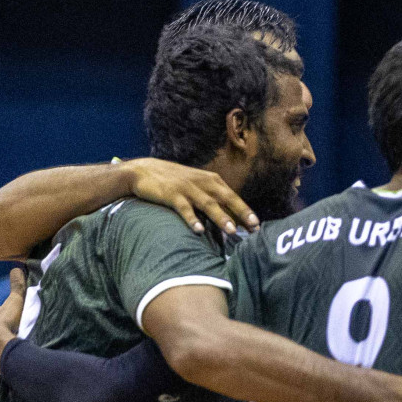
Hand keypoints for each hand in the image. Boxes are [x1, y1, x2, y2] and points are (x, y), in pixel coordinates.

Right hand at [126, 157, 258, 235]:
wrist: (143, 170)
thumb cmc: (175, 181)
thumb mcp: (197, 185)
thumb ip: (214, 198)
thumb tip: (233, 218)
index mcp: (211, 180)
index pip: (233, 197)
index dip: (246, 211)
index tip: (258, 225)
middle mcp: (202, 182)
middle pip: (226, 198)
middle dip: (241, 212)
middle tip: (254, 227)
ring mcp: (187, 188)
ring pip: (208, 204)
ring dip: (220, 217)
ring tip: (232, 231)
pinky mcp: (171, 195)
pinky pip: (184, 209)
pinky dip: (191, 219)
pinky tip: (198, 230)